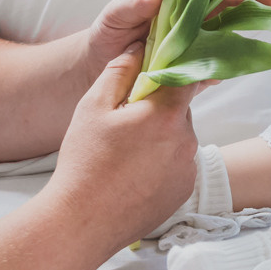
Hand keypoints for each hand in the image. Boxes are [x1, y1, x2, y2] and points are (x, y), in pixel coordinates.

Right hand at [44, 43, 200, 244]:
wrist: (82, 222)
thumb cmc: (84, 162)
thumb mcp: (93, 106)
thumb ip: (120, 71)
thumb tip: (140, 47)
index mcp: (167, 115)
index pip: (185, 77)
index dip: (173, 70)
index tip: (158, 71)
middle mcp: (187, 141)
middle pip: (179, 109)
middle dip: (158, 108)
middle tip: (126, 120)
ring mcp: (188, 169)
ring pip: (178, 138)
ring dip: (160, 137)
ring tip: (125, 152)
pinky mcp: (184, 191)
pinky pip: (178, 165)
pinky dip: (162, 163)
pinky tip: (133, 173)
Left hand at [85, 0, 270, 69]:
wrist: (97, 71)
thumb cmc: (107, 36)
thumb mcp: (113, 16)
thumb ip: (132, 3)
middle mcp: (188, 18)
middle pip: (224, 6)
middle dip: (251, 2)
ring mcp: (192, 44)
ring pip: (224, 37)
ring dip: (244, 37)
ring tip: (264, 40)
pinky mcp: (190, 70)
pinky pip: (211, 68)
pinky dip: (221, 70)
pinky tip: (226, 72)